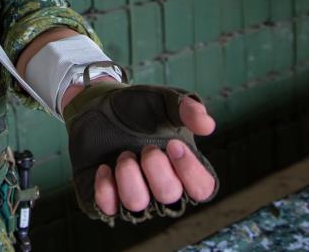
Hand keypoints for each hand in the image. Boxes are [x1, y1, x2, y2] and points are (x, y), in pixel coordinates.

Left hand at [92, 96, 215, 215]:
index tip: (173, 145)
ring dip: (129, 176)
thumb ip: (187, 109)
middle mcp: (162, 185)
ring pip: (138, 203)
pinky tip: (105, 167)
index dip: (190, 172)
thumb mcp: (165, 101)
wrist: (100, 106)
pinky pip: (109, 207)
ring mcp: (136, 193)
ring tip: (124, 155)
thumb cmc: (140, 107)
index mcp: (183, 166)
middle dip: (156, 168)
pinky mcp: (109, 198)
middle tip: (146, 147)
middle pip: (169, 195)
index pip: (202, 188)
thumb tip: (207, 125)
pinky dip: (105, 188)